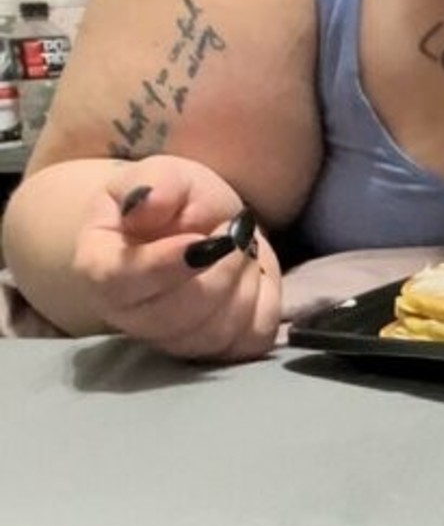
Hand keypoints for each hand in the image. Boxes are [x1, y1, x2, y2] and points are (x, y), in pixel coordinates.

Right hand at [72, 154, 281, 360]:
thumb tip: (145, 205)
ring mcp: (171, 340)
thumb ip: (155, 184)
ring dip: (243, 280)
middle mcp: (128, 315)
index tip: (200, 238)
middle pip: (175, 315)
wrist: (205, 225)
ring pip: (215, 331)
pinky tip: (250, 276)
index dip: (164, 265)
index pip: (120, 282)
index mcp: (99, 267)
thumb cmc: (174, 200)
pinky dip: (262, 302)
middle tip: (232, 230)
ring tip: (239, 248)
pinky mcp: (215, 351)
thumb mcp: (165, 173)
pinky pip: (249, 340)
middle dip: (219, 267)